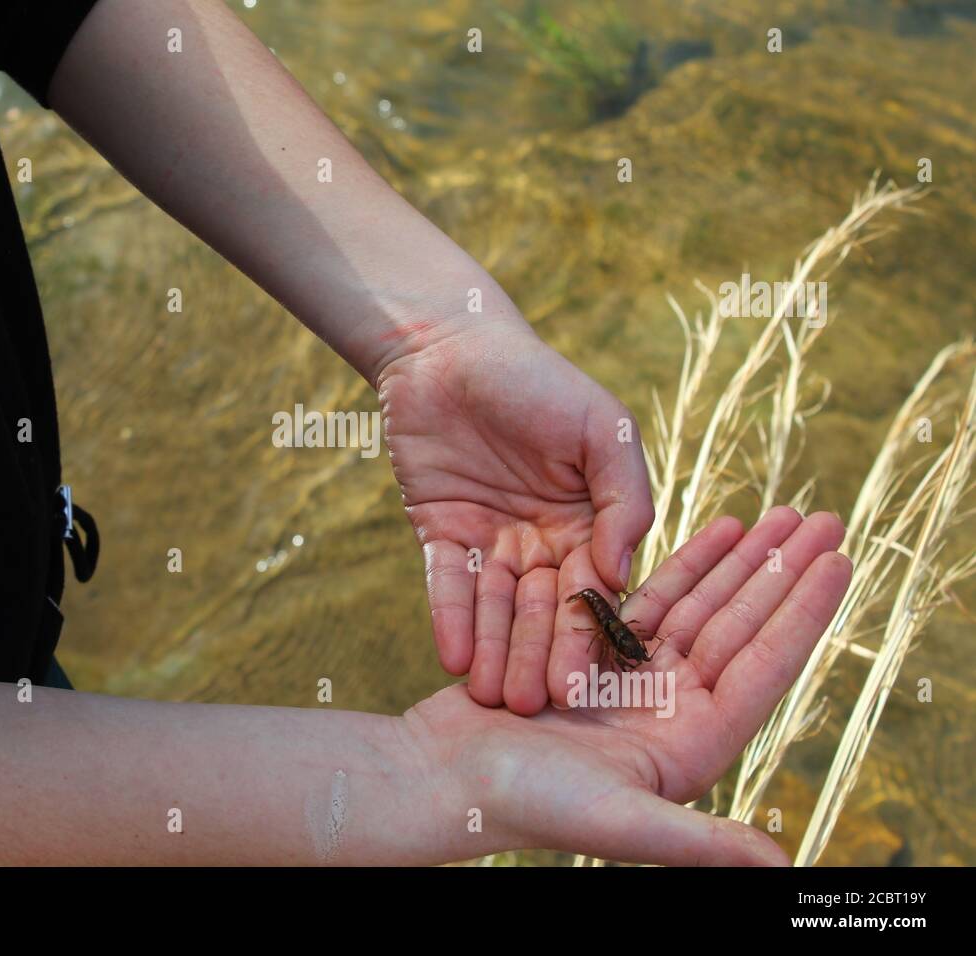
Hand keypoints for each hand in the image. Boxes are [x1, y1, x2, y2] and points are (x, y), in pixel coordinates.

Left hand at [376, 316, 653, 713]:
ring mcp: (492, 540)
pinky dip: (449, 617)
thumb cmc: (538, 379)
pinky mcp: (441, 534)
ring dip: (493, 650)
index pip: (593, 590)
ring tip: (489, 697)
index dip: (587, 635)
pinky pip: (446, 584)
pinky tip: (450, 656)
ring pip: (495, 607)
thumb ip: (624, 497)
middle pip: (542, 609)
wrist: (450, 348)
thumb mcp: (601, 428)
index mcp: (592, 522)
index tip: (584, 682)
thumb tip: (622, 573)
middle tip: (532, 706)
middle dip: (536, 655)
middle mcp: (545, 540)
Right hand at [400, 508, 850, 865]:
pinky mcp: (595, 656)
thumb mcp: (617, 819)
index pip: (762, 667)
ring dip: (739, 561)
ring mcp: (635, 682)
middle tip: (822, 517)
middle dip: (781, 572)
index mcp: (691, 746)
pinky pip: (649, 600)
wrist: (443, 777)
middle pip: (740, 628)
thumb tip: (779, 866)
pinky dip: (683, 565)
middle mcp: (672, 713)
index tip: (841, 558)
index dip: (804, 612)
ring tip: (776, 513)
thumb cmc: (523, 802)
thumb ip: (696, 842)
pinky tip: (714, 531)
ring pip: (700, 607)